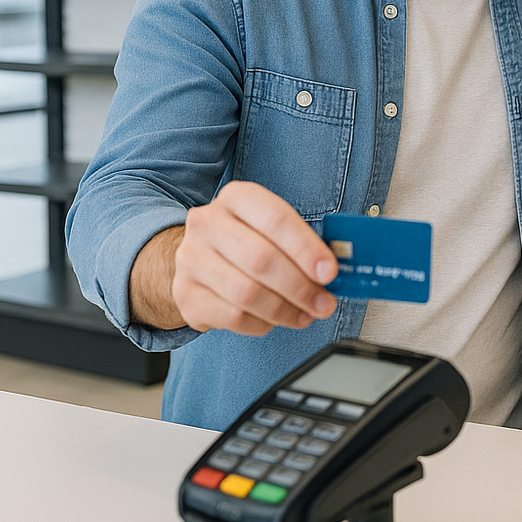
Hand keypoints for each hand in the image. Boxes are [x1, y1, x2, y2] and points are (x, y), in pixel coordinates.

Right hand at [129, 180, 337, 333]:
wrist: (199, 256)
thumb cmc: (248, 240)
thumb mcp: (273, 229)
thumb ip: (304, 243)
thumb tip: (337, 270)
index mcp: (237, 198)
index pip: (276, 219)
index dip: (306, 248)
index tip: (330, 272)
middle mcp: (208, 223)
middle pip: (261, 259)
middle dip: (300, 287)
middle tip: (324, 303)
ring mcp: (190, 259)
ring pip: (245, 292)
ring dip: (284, 310)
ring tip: (305, 315)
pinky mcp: (185, 294)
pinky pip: (231, 317)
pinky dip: (261, 324)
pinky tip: (275, 320)